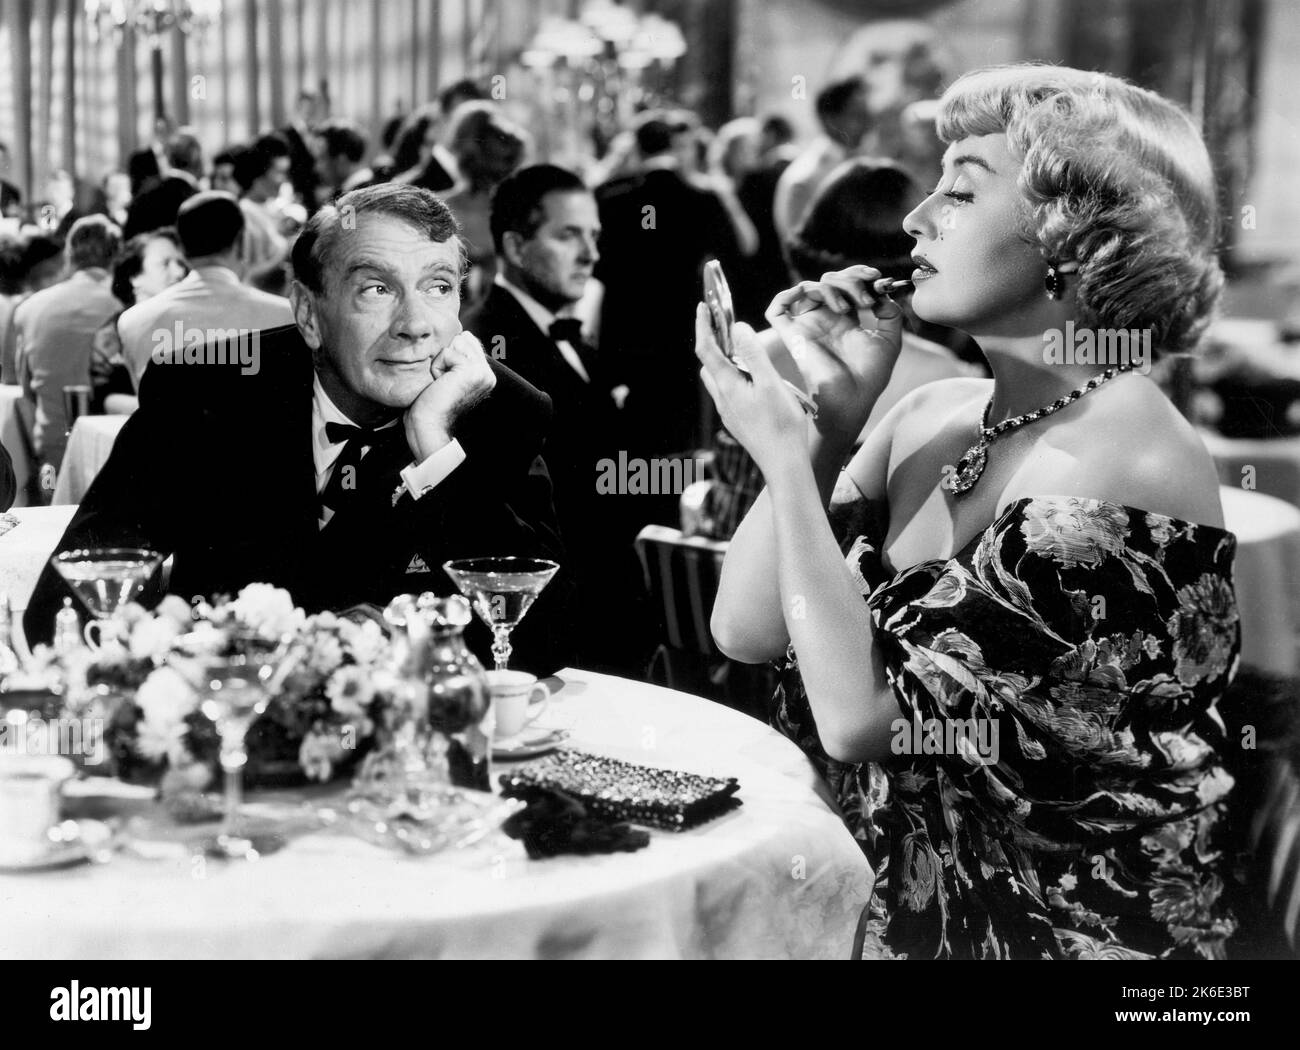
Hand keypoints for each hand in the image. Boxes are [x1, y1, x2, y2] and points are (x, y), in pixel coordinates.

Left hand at [403, 330, 495, 460]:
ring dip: (441, 362)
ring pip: (455, 343)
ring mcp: (482, 373)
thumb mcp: (448, 375)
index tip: (445, 381)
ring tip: (441, 383)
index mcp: (484, 375)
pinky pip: (447, 352)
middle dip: (445, 356)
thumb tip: (462, 333)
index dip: (448, 355)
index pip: (468, 342)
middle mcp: (488, 374)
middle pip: (462, 339)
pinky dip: (437, 367)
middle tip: (442, 382)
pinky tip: (440, 384)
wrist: (428, 425)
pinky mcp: (471, 371)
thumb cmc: (430, 403)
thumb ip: (459, 356)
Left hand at [695, 304, 807, 478]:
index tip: (702, 306)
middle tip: (725, 326)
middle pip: (709, 365)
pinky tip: (753, 381)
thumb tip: (737, 328)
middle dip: (713, 342)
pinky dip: (734, 378)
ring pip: (718, 381)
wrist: (783, 464)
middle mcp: (723, 399)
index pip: (706, 349)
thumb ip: (753, 354)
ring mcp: (729, 413)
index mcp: (728, 386)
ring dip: (724, 362)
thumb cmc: (781, 425)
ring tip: (742, 351)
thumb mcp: (770, 384)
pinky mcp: (737, 422)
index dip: (703, 325)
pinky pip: (729, 393)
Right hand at [765, 266, 903, 444]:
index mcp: (845, 320)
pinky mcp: (792, 335)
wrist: (854, 398)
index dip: (860, 275)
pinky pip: (777, 309)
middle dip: (850, 279)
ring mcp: (808, 326)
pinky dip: (788, 294)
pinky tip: (815, 297)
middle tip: (866, 299)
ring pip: (808, 287)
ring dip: (831, 288)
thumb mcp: (890, 339)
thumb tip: (882, 293)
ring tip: (848, 307)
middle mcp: (825, 320)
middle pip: (829, 280)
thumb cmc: (870, 376)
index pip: (846, 283)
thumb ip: (891, 313)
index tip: (877, 280)